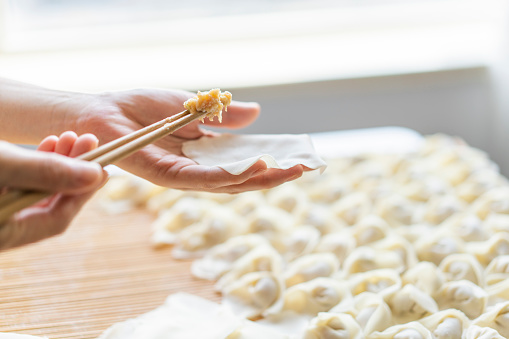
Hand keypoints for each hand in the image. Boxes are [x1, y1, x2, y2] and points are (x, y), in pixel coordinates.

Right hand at [0, 132, 105, 249]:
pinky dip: (38, 163)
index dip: (84, 193)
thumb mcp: (2, 166)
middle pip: (49, 204)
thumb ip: (46, 172)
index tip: (103, 168)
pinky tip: (52, 142)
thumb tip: (95, 176)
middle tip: (90, 142)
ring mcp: (0, 210)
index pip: (57, 220)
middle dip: (73, 171)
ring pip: (37, 190)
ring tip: (72, 137)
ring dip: (58, 162)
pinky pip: (22, 182)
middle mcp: (2, 226)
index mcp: (2, 235)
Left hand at [74, 88, 303, 192]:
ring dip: (259, 178)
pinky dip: (230, 176)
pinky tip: (255, 168)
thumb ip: (222, 114)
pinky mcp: (168, 177)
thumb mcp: (193, 106)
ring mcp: (184, 175)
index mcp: (204, 151)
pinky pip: (204, 179)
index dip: (272, 158)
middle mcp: (198, 168)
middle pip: (242, 176)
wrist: (103, 111)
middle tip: (304, 168)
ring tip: (288, 170)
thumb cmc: (142, 107)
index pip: (244, 158)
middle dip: (274, 174)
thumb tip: (256, 114)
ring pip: (228, 183)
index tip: (299, 156)